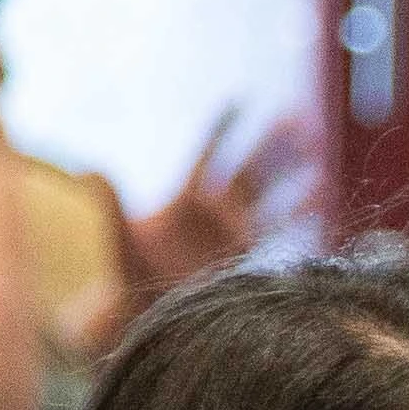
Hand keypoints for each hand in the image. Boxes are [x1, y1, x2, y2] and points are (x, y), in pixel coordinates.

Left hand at [121, 106, 318, 299]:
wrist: (147, 311)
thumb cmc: (128, 273)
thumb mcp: (119, 237)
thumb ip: (109, 204)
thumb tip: (87, 170)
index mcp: (186, 197)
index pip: (208, 153)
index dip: (222, 127)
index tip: (239, 99)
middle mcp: (215, 209)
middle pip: (248, 167)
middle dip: (271, 143)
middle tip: (297, 115)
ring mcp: (234, 231)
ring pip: (269, 194)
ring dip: (292, 173)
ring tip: (317, 151)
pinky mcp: (246, 253)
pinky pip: (277, 229)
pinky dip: (298, 213)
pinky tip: (321, 198)